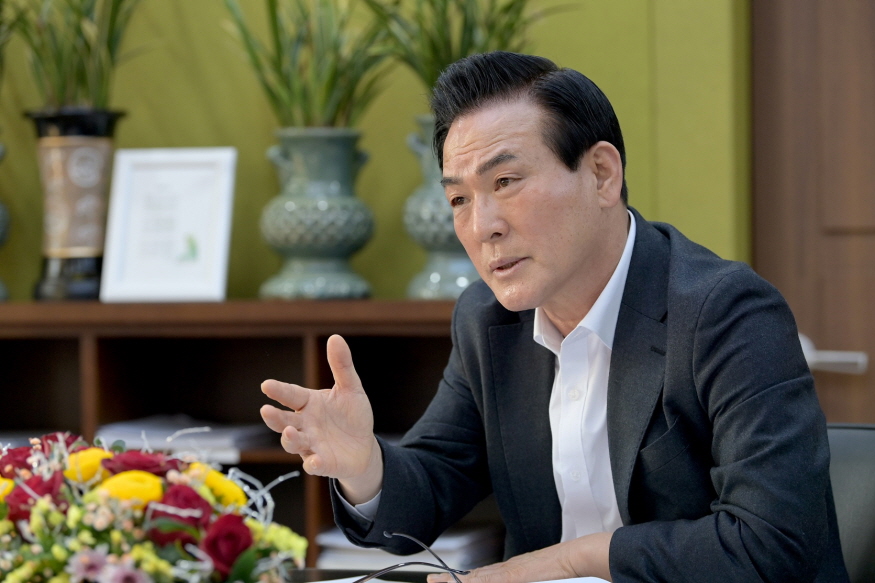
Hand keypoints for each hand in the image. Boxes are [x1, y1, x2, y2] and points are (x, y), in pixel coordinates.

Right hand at [260, 335, 382, 499]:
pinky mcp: (322, 463)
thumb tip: (335, 337)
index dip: (278, 390)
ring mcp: (311, 445)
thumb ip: (341, 366)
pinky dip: (312, 463)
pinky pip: (314, 464)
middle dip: (274, 417)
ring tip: (291, 431)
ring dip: (290, 439)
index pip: (291, 395)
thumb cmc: (352, 416)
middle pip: (284, 421)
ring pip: (294, 443)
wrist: (364, 447)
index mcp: (309, 404)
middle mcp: (305, 424)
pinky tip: (314, 461)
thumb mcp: (351, 388)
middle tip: (266, 410)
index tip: (266, 385)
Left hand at [426, 533, 612, 582]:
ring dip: (458, 582)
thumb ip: (527, 578)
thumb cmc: (568, 572)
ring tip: (438, 582)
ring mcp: (513, 572)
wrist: (581, 556)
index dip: (463, 581)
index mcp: (515, 572)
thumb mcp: (539, 579)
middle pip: (476, 577)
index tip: (445, 580)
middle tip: (432, 580)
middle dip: (453, 581)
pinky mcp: (517, 575)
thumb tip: (522, 576)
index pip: (483, 578)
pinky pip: (494, 580)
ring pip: (479, 578)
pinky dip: (477, 582)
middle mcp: (510, 570)